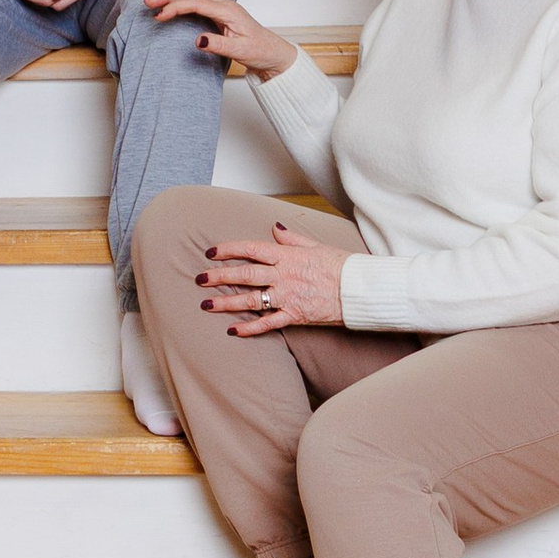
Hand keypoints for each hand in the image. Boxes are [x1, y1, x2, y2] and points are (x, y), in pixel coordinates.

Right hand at [146, 0, 297, 80]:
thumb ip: (218, 45)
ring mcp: (222, 5)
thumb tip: (197, 40)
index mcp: (228, 11)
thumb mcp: (240, 51)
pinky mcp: (219, 10)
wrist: (272, 52)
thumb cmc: (258, 50)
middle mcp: (224, 4)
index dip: (176, 7)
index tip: (159, 15)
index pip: (196, 3)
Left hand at [200, 216, 349, 333]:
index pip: (251, 249)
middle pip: (245, 274)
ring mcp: (287, 297)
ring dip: (227, 302)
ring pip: (250, 300)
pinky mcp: (295, 315)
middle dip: (219, 276)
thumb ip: (291, 238)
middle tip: (199, 279)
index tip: (212, 252)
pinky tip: (233, 330)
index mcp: (287, 256)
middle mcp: (283, 276)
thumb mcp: (316, 245)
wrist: (359, 289)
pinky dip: (250, 327)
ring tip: (207, 304)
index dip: (229, 250)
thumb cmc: (340, 265)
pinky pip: (268, 323)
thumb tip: (275, 228)